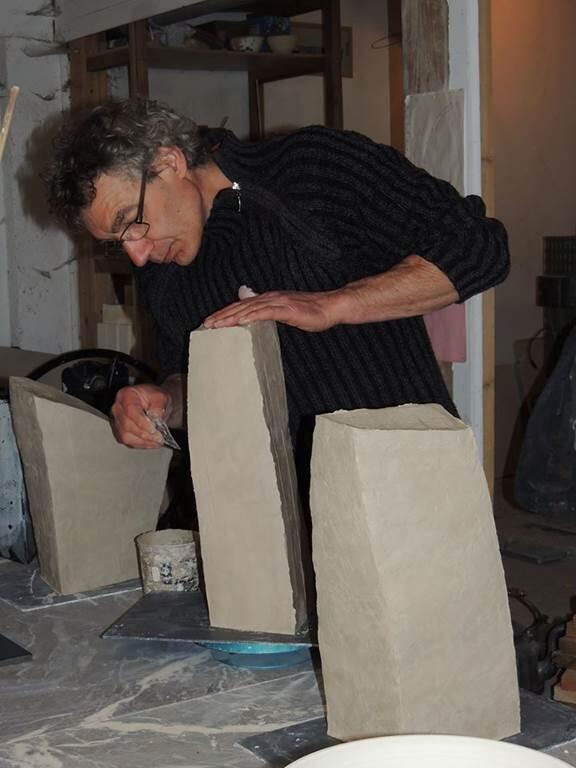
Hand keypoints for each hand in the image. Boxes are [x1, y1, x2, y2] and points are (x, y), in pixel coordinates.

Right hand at [110, 384, 171, 448]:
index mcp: (126, 395)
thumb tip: (155, 418)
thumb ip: (158, 406)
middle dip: (144, 434)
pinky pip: (128, 442)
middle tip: (158, 437)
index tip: (153, 429)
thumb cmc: (155, 398)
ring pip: (126, 436)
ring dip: (143, 441)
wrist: (155, 403)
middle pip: (127, 425)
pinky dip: (141, 444)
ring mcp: (117, 421)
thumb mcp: (161, 396)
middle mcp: (118, 408)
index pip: (130, 410)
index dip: (141, 422)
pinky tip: (152, 443)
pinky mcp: (120, 432)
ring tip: (157, 441)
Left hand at [203, 290, 346, 331]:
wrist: (330, 307)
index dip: (225, 313)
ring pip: (249, 309)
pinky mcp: (287, 309)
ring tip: (217, 324)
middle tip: (206, 325)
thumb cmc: (311, 312)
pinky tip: (240, 321)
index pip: (242, 306)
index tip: (211, 322)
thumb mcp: (285, 312)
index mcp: (268, 299)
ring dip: (231, 316)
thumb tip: (255, 316)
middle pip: (241, 306)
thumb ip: (269, 312)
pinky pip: (265, 312)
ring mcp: (278, 302)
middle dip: (222, 315)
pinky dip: (251, 316)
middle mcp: (270, 298)